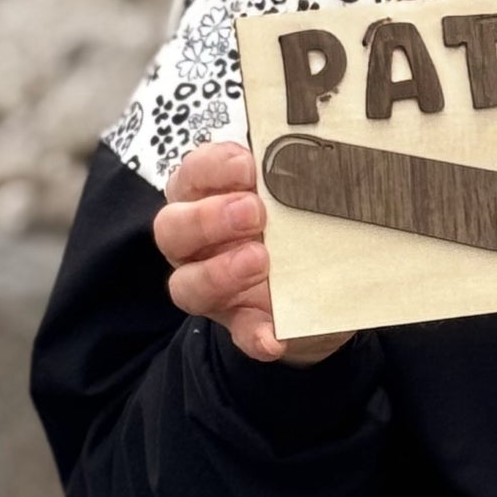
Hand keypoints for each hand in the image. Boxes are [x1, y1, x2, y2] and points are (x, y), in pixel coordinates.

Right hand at [153, 140, 353, 365]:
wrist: (325, 290)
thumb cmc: (299, 227)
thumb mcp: (299, 199)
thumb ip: (295, 182)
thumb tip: (319, 159)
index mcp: (207, 199)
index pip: (191, 175)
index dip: (212, 167)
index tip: (247, 165)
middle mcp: (197, 244)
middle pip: (171, 228)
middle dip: (209, 217)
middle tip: (254, 211)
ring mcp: (213, 287)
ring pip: (186, 284)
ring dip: (220, 272)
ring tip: (260, 260)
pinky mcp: (241, 324)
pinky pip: (240, 333)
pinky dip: (256, 334)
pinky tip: (274, 336)